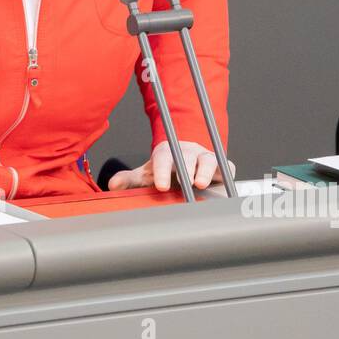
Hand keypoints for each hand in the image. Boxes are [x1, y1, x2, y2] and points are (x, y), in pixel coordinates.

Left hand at [106, 140, 235, 192]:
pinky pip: (226, 167)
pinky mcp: (223, 166)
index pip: (163, 158)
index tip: (161, 186)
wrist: (189, 166)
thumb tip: (113, 185)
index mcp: (166, 152)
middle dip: (185, 168)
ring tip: (201, 184)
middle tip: (184, 182)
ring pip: (208, 160)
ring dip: (205, 171)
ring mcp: (205, 157)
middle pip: (186, 157)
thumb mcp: (146, 175)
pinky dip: (224, 175)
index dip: (162, 171)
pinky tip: (223, 186)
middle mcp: (187, 151)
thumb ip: (130, 179)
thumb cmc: (166, 171)